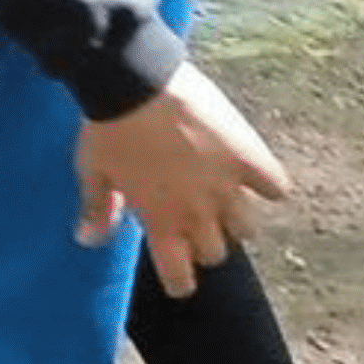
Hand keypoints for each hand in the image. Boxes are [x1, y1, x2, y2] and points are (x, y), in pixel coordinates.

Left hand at [76, 60, 296, 293]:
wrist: (136, 81)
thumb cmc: (107, 127)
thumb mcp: (92, 170)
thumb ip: (96, 209)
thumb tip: (87, 241)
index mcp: (160, 221)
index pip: (180, 274)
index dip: (180, 282)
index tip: (180, 280)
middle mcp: (199, 212)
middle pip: (216, 252)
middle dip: (204, 243)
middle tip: (193, 222)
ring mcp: (228, 187)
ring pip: (247, 227)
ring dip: (236, 218)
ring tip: (223, 199)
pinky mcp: (250, 157)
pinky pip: (276, 187)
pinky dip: (269, 184)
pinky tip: (255, 174)